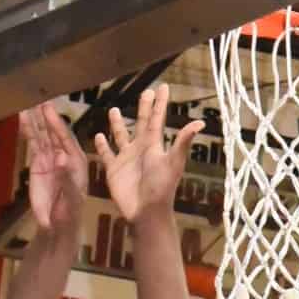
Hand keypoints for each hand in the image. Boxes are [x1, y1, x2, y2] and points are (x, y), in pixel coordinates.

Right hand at [21, 103, 86, 243]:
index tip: (47, 109)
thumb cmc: (69, 213)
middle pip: (54, 131)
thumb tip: (60, 157)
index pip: (66, 138)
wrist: (58, 224)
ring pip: (43, 134)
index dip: (56, 123)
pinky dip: (28, 130)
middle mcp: (64, 154)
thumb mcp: (70, 198)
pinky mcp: (38, 162)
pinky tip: (22, 117)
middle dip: (46, 115)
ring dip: (36, 118)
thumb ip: (66, 178)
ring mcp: (50, 157)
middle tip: (37, 96)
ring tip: (28, 101)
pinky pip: (33, 142)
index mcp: (76, 161)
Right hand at [94, 84, 203, 225]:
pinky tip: (97, 136)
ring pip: (121, 136)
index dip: (159, 104)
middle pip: (142, 123)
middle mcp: (140, 148)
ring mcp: (126, 159)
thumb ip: (183, 141)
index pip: (157, 119)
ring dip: (118, 124)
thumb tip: (200, 121)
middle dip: (144, 108)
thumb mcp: (173, 161)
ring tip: (115, 109)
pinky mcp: (113, 170)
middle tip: (145, 91)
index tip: (162, 87)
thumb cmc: (161, 187)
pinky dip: (102, 146)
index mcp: (154, 145)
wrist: (146, 211)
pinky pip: (106, 155)